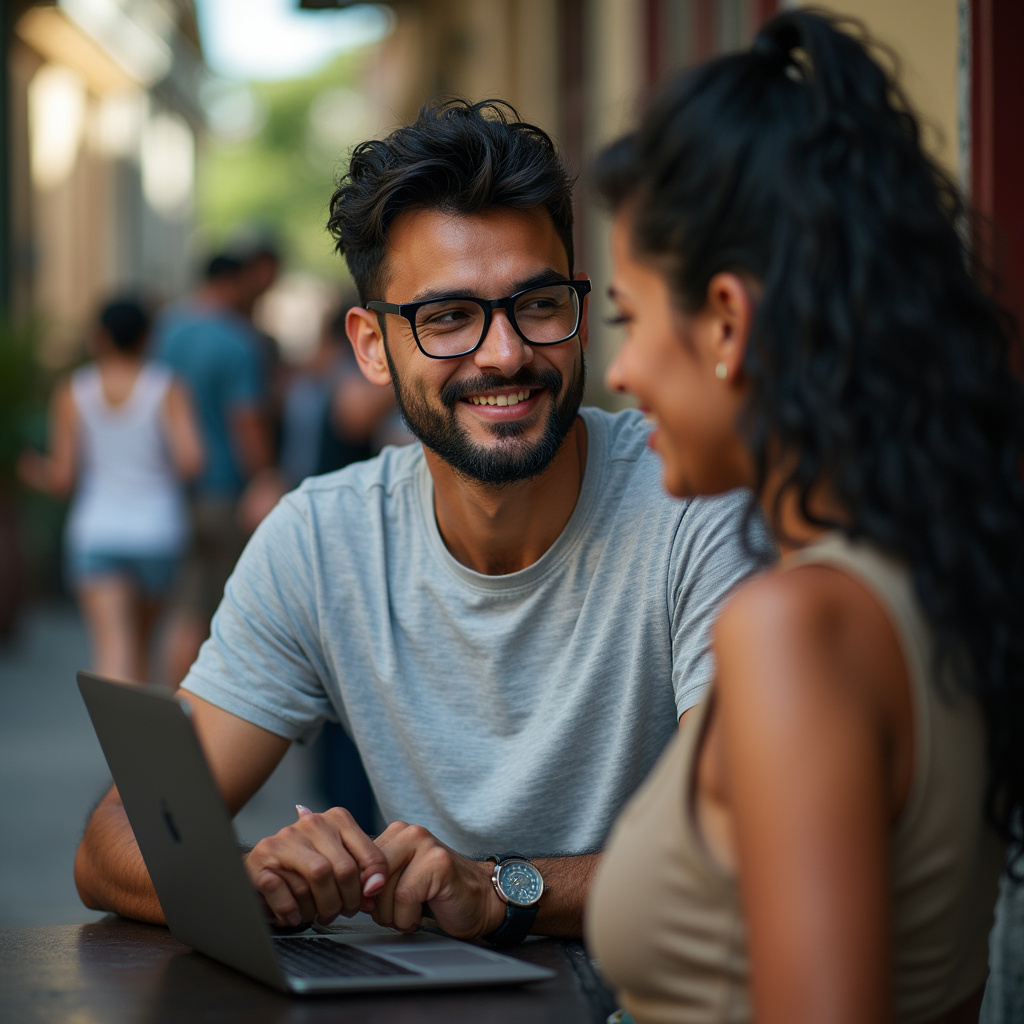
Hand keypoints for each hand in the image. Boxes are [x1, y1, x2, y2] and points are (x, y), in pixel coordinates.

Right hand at [244, 805, 388, 926]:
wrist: (262, 865)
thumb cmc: (306, 864)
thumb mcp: (338, 858)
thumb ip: (361, 871)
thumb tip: (374, 890)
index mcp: (337, 820)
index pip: (368, 854)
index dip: (373, 882)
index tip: (369, 898)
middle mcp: (312, 824)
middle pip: (344, 870)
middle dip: (346, 900)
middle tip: (341, 911)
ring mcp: (284, 840)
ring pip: (317, 880)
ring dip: (319, 908)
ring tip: (315, 912)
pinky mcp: (261, 860)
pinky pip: (287, 894)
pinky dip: (293, 912)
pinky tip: (294, 915)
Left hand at [370, 821, 505, 938]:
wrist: (479, 901)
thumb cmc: (436, 896)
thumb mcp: (397, 883)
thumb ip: (373, 880)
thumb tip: (347, 891)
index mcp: (396, 834)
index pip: (357, 865)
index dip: (362, 894)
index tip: (373, 906)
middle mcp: (410, 832)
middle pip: (368, 877)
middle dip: (377, 906)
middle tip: (398, 911)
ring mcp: (426, 844)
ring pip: (384, 889)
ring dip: (394, 914)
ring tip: (412, 911)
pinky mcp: (438, 862)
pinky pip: (404, 897)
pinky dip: (409, 917)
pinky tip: (422, 914)